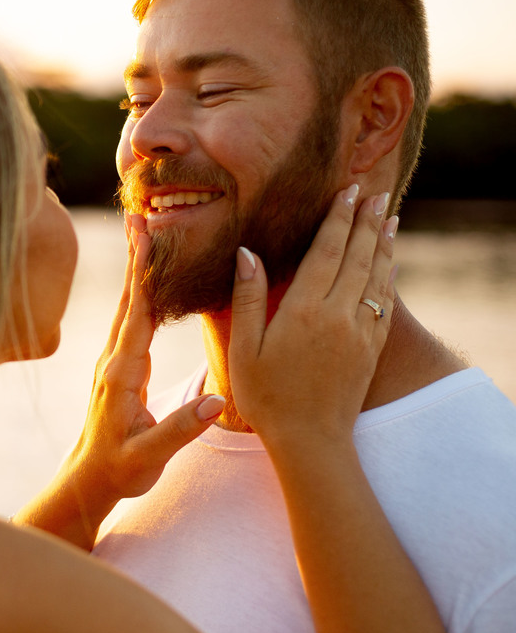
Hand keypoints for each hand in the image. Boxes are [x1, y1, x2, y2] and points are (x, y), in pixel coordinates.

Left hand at [73, 212, 224, 500]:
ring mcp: (112, 361)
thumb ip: (180, 429)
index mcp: (122, 374)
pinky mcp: (118, 366)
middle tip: (139, 214)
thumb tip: (216, 404)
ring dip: (133, 268)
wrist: (89, 481)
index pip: (136, 315)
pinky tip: (145, 277)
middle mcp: (113, 360)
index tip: (146, 237)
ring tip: (140, 231)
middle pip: (127, 299)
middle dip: (134, 256)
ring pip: (126, 306)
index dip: (142, 275)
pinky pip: (129, 320)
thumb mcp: (149, 456)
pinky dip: (137, 292)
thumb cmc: (120, 470)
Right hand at [228, 185, 396, 451]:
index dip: (338, 219)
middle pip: (357, 257)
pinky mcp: (370, 349)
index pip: (326, 252)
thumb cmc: (265, 396)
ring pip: (376, 277)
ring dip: (383, 244)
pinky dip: (388, 277)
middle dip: (366, 222)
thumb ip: (247, 298)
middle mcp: (338, 315)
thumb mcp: (243, 348)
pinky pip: (384, 303)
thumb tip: (247, 253)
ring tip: (389, 217)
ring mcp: (359, 332)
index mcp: (303, 311)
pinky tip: (389, 264)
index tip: (348, 192)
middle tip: (375, 193)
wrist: (309, 440)